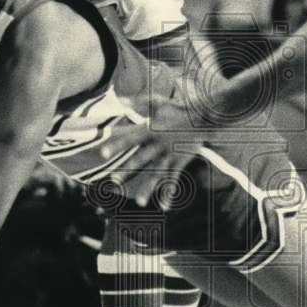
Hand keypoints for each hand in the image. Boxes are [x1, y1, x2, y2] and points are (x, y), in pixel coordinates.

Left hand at [95, 84, 207, 210]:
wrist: (203, 116)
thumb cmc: (178, 109)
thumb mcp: (158, 102)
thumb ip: (139, 101)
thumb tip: (122, 99)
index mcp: (150, 130)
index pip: (130, 139)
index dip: (117, 145)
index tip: (103, 154)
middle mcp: (158, 145)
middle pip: (141, 159)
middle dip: (128, 171)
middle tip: (114, 182)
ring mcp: (170, 155)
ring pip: (158, 173)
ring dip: (149, 188)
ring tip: (140, 203)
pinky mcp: (181, 162)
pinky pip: (174, 179)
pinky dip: (169, 193)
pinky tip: (164, 206)